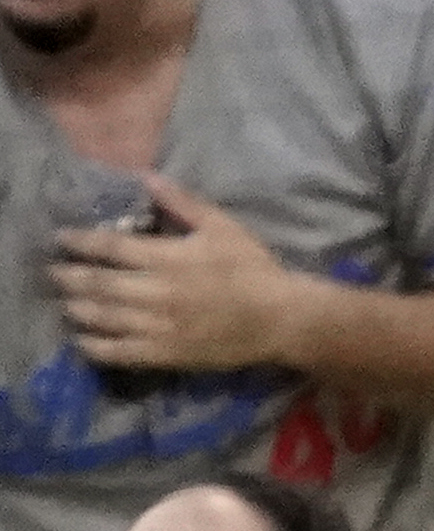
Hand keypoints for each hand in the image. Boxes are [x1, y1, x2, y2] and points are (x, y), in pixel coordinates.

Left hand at [51, 182, 315, 375]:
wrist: (284, 320)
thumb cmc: (254, 269)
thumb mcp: (222, 226)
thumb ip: (181, 203)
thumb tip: (146, 177)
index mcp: (168, 258)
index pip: (109, 247)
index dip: (79, 241)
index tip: (61, 238)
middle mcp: (157, 292)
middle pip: (98, 283)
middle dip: (69, 276)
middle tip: (53, 272)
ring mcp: (162, 326)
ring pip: (104, 317)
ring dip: (77, 309)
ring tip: (66, 302)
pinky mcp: (170, 353)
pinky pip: (123, 352)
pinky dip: (97, 347)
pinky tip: (83, 340)